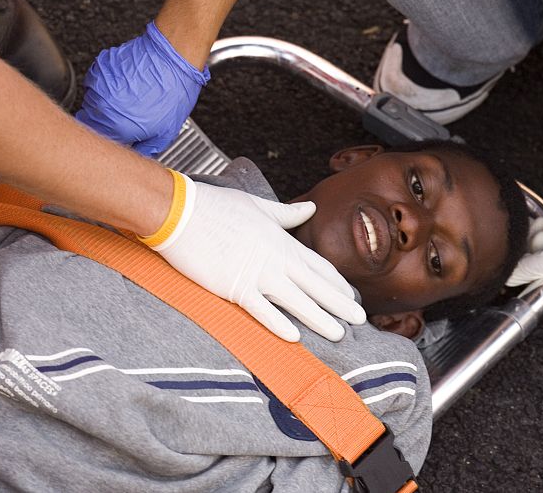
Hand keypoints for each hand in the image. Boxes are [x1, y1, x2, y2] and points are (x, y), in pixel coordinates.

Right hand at [76, 22, 208, 156]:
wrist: (174, 58)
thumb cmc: (173, 92)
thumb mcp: (165, 134)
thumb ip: (144, 150)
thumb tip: (138, 155)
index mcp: (115, 127)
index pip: (99, 144)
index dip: (110, 144)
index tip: (119, 141)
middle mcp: (101, 106)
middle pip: (92, 123)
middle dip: (107, 124)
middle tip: (127, 119)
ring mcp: (98, 85)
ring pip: (93, 102)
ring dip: (107, 104)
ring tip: (132, 99)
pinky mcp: (100, 67)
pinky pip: (97, 83)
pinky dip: (108, 86)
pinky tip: (128, 85)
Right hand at [152, 175, 366, 341]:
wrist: (181, 213)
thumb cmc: (216, 206)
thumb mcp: (258, 205)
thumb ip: (287, 213)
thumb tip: (310, 208)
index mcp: (281, 240)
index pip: (318, 265)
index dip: (337, 283)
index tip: (351, 296)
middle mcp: (275, 259)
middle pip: (316, 285)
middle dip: (340, 304)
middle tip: (361, 320)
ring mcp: (256, 274)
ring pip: (297, 301)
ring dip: (320, 319)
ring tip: (339, 334)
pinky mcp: (234, 287)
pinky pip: (262, 310)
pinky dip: (279, 324)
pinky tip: (295, 337)